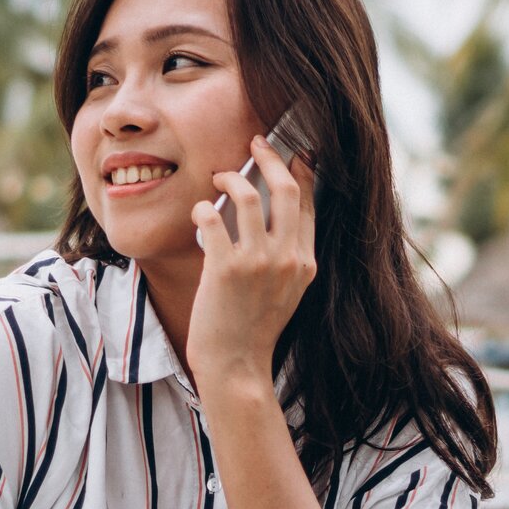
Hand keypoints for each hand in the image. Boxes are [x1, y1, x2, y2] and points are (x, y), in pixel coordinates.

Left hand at [186, 133, 317, 392]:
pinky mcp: (224, 269)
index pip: (308, 202)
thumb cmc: (255, 327)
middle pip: (285, 188)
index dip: (299, 170)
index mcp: (305, 262)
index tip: (288, 154)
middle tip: (255, 143)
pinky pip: (212, 218)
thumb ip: (289, 255)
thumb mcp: (288, 291)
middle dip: (269, 157)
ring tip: (221, 179)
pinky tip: (200, 213)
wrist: (236, 365)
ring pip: (247, 196)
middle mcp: (287, 259)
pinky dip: (203, 208)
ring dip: (231, 179)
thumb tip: (277, 214)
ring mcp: (256, 263)